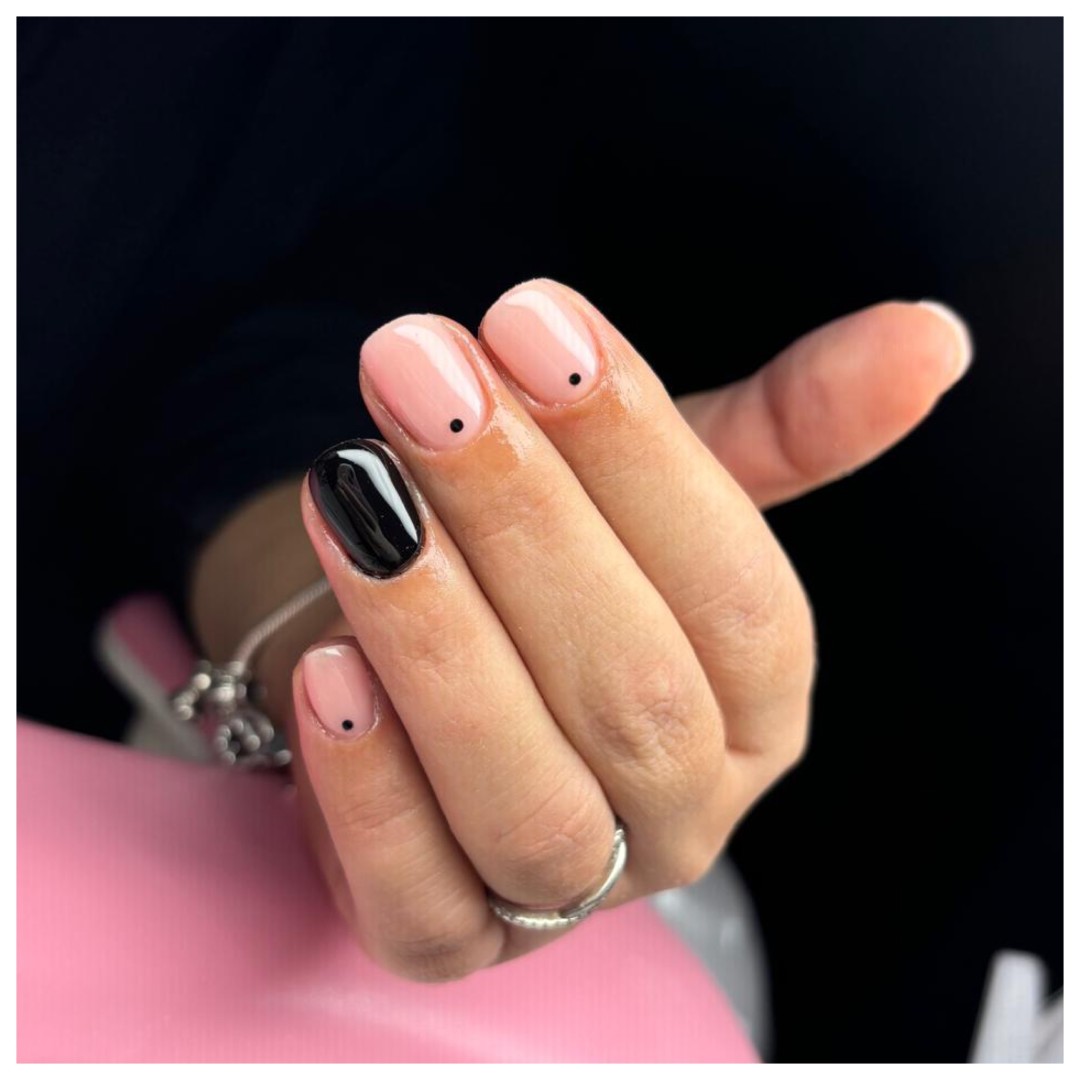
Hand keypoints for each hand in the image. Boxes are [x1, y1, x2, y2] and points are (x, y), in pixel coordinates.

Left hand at [265, 283, 969, 981]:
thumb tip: (929, 338)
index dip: (639, 457)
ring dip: (439, 640)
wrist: (414, 646)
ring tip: (359, 496)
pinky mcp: (443, 936)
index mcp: (757, 708)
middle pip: (634, 697)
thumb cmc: (545, 567)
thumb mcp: (655, 488)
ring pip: (529, 803)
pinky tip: (325, 666)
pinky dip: (371, 787)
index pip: (741, 601)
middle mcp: (678, 811)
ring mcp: (565, 892)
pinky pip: (419, 899)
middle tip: (426, 378)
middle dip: (523, 523)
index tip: (533, 323)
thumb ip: (784, 430)